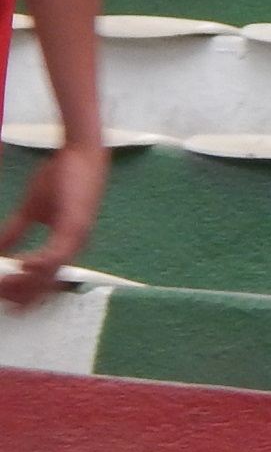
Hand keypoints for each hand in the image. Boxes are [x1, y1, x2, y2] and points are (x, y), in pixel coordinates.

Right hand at [0, 142, 107, 308]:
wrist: (81, 154)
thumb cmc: (61, 179)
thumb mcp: (31, 210)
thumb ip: (15, 231)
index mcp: (64, 246)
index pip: (44, 280)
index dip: (23, 291)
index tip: (2, 294)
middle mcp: (73, 247)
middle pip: (47, 284)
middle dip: (21, 294)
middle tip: (1, 296)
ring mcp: (76, 237)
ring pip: (51, 273)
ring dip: (26, 283)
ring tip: (4, 286)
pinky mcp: (77, 224)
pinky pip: (59, 251)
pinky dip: (41, 262)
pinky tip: (22, 266)